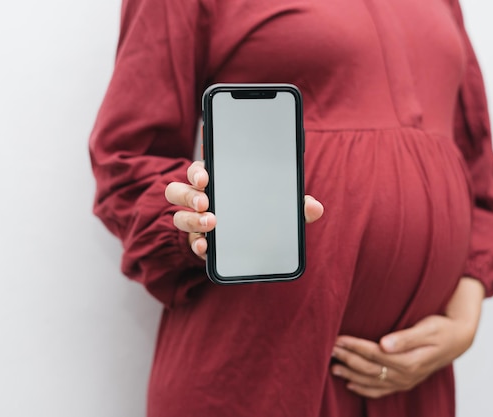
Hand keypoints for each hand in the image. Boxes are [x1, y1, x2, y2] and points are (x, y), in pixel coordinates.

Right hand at [165, 160, 323, 259]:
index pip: (199, 170)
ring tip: (210, 223)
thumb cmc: (261, 213)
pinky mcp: (198, 242)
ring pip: (178, 216)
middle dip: (189, 195)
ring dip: (190, 219)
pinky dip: (196, 244)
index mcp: (217, 182)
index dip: (197, 171)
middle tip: (206, 201)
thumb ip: (294, 204)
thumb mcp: (279, 207)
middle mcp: (200, 199)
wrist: (251, 242)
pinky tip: (206, 247)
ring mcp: (196, 221)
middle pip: (178, 190)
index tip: (206, 177)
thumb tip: (315, 207)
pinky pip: (190, 242)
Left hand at [330, 277, 484, 397]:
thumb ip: (405, 338)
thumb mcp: (427, 328)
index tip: (338, 339)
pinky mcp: (405, 382)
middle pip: (369, 368)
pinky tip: (350, 384)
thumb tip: (384, 344)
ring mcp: (405, 382)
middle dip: (347, 359)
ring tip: (333, 367)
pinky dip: (364, 389)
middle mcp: (406, 375)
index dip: (355, 347)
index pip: (374, 354)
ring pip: (372, 382)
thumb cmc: (442, 329)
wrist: (458, 340)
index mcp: (410, 361)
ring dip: (351, 375)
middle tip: (329, 349)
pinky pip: (381, 391)